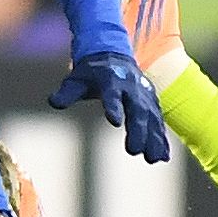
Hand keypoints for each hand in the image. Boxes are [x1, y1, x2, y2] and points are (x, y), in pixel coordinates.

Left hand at [48, 50, 169, 162]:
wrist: (114, 56)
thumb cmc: (91, 73)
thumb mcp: (76, 80)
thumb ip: (67, 92)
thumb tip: (54, 102)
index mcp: (111, 79)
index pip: (112, 94)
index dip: (113, 106)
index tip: (115, 122)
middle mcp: (131, 87)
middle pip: (137, 109)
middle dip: (138, 130)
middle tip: (134, 151)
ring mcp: (144, 96)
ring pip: (151, 118)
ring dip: (153, 139)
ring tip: (153, 159)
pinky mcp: (151, 103)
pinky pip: (158, 122)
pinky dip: (161, 138)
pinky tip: (163, 157)